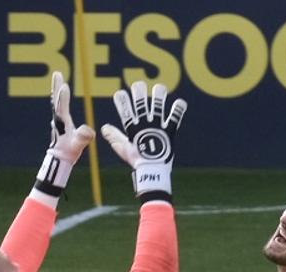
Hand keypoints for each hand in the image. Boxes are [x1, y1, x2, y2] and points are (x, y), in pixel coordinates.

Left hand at [34, 71, 94, 195]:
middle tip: (57, 74)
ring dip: (57, 90)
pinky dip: (59, 98)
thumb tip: (87, 130)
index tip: (64, 86)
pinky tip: (60, 95)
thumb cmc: (69, 152)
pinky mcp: (59, 122)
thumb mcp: (77, 146)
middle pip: (57, 100)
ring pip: (56, 102)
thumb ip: (82, 138)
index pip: (62, 107)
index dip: (63, 97)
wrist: (60, 159)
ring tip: (58, 79)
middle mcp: (58, 119)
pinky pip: (58, 106)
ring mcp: (57, 120)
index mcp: (62, 123)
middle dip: (57, 87)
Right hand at [101, 82, 186, 201]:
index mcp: (132, 128)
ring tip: (159, 88)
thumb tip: (104, 128)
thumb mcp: (123, 147)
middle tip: (139, 86)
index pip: (123, 110)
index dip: (121, 99)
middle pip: (140, 102)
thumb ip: (114, 136)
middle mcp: (144, 125)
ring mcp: (157, 127)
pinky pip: (175, 117)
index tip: (120, 94)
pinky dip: (178, 109)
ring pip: (158, 106)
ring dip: (158, 94)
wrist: (152, 171)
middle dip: (138, 91)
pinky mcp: (169, 131)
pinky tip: (180, 102)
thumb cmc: (137, 160)